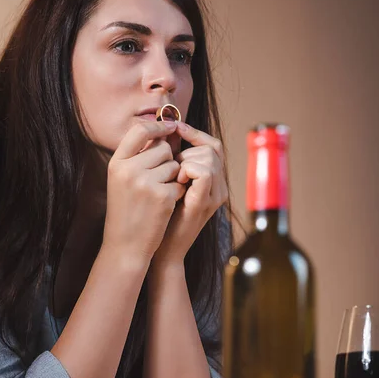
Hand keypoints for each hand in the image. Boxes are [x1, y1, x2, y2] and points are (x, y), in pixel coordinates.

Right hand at [101, 121, 185, 261]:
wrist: (125, 245)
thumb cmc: (126, 210)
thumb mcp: (122, 180)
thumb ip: (138, 156)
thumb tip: (166, 132)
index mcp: (117, 162)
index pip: (140, 130)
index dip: (158, 125)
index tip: (170, 127)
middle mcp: (129, 169)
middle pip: (163, 148)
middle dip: (167, 160)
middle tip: (156, 180)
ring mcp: (146, 182)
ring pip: (174, 165)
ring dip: (173, 178)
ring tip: (157, 194)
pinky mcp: (162, 196)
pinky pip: (180, 183)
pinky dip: (177, 193)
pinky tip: (164, 206)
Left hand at [152, 122, 227, 264]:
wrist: (158, 249)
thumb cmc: (159, 216)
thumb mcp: (169, 183)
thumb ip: (173, 160)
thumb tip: (167, 131)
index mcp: (213, 182)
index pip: (213, 145)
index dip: (196, 133)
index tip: (175, 128)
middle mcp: (220, 188)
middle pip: (211, 148)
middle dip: (188, 149)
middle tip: (172, 167)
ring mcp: (215, 197)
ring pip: (208, 157)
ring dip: (186, 159)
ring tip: (173, 176)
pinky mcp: (204, 203)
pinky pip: (203, 172)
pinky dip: (188, 169)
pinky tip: (176, 179)